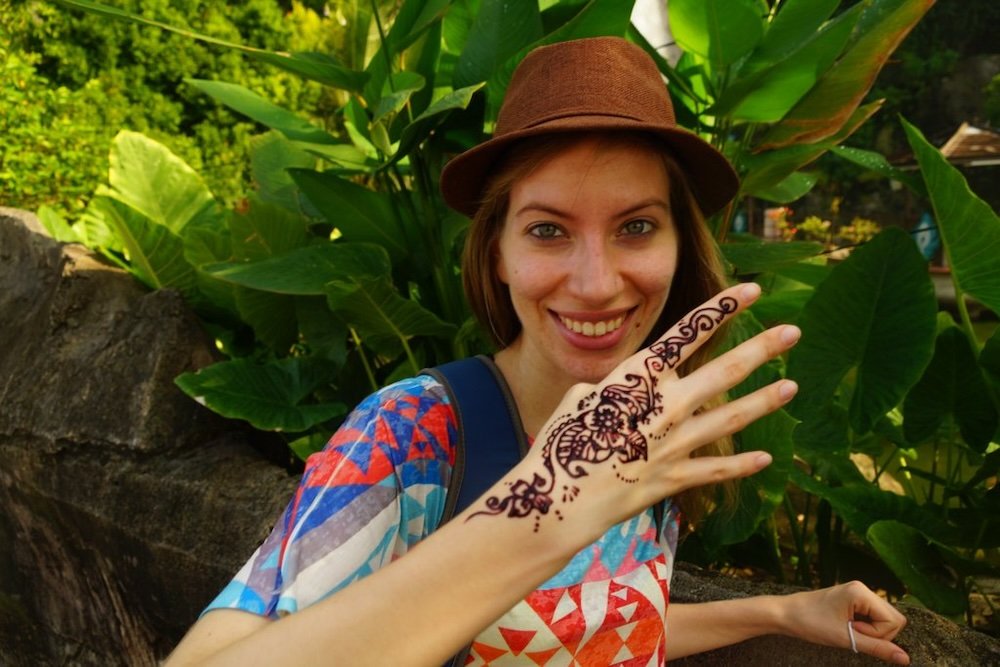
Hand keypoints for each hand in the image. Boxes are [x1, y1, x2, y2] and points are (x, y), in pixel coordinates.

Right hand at [467, 283, 799, 531]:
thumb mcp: (581, 398)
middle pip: (722, 371)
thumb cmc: (563, 443)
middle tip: (792, 332)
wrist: (559, 501)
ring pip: (731, 417)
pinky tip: (768, 458)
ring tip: (792, 386)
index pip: (686, 335)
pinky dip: (742, 464)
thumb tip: (634, 389)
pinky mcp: (674, 479)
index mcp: (636, 379)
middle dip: (761, 349)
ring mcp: (673, 444)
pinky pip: (716, 469)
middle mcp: (663, 407)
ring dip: (764, 400)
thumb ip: (617, 388)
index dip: (720, 310)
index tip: (750, 291)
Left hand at [782, 581, 909, 664]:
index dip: (878, 634)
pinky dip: (864, 626)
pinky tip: (846, 626)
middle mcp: (863, 588)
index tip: (852, 631)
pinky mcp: (853, 600)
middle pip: (894, 618)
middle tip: (850, 631)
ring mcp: (858, 593)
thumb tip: (905, 658)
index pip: (894, 620)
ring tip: (846, 628)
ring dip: (870, 631)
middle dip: (878, 632)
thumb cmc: (811, 623)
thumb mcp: (846, 638)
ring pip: (884, 619)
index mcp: (862, 592)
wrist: (785, 614)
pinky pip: (872, 617)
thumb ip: (878, 648)